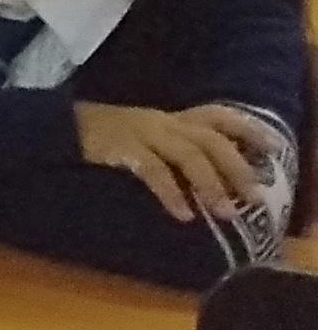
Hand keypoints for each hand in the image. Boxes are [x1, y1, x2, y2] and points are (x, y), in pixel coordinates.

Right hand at [74, 102, 278, 221]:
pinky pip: (153, 171)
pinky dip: (172, 193)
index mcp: (170, 118)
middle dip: (236, 167)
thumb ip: (174, 148)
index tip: (274, 148)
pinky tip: (183, 214)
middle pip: (210, 139)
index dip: (248, 129)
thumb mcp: (145, 137)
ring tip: (224, 212)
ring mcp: (142, 131)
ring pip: (188, 154)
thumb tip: (212, 178)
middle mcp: (162, 121)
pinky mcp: (121, 147)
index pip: (217, 115)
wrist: (54, 128)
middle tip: (254, 196)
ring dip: (211, 184)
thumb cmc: (103, 138)